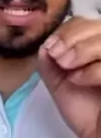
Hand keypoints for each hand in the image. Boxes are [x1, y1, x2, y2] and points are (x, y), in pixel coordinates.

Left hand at [38, 16, 100, 137]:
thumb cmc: (87, 115)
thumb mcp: (61, 84)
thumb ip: (50, 62)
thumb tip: (43, 44)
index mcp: (96, 47)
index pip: (85, 22)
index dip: (66, 30)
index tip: (50, 47)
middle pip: (97, 25)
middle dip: (72, 37)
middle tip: (57, 56)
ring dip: (80, 49)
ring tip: (65, 66)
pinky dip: (92, 69)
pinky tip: (78, 80)